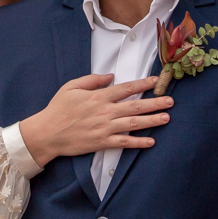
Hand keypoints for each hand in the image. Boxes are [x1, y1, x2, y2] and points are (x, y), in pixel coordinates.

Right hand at [16, 74, 172, 167]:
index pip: (126, 88)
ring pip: (134, 123)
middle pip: (135, 105)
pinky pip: (124, 142)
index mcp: (98, 97)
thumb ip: (92, 80)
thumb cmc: (58, 109)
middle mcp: (105, 112)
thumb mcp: (71, 87)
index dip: (143, 84)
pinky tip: (151, 142)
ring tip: (166, 118)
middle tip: (170, 101)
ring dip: (152, 121)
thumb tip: (111, 76)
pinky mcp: (102, 142)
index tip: (156, 81)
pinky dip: (138, 142)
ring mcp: (105, 128)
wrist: (47, 133)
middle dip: (155, 102)